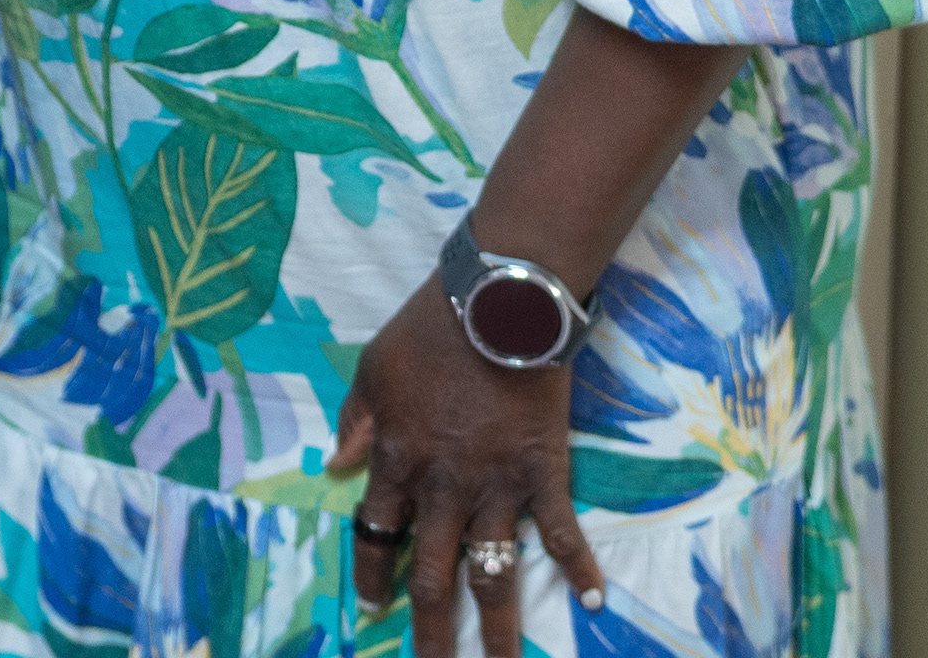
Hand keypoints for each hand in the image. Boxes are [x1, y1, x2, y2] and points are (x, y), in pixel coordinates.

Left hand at [328, 274, 606, 657]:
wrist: (500, 302)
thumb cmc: (431, 328)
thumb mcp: (373, 367)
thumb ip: (355, 421)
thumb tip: (334, 467)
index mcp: (395, 461)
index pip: (377, 535)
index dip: (373, 576)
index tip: (372, 608)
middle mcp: (442, 488)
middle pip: (434, 577)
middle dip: (431, 634)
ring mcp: (496, 487)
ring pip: (494, 574)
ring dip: (500, 628)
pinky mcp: (543, 475)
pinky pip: (561, 532)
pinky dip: (580, 567)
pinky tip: (593, 603)